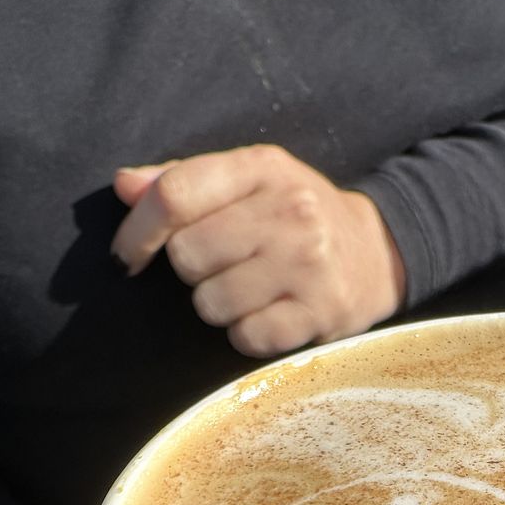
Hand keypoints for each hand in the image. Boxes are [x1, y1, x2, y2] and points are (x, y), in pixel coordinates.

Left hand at [111, 146, 405, 357]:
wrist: (379, 254)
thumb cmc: (295, 217)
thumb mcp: (249, 182)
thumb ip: (184, 181)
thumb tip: (124, 185)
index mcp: (263, 168)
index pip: (175, 195)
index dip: (137, 231)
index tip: (128, 256)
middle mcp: (290, 212)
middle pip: (187, 256)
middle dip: (193, 271)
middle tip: (224, 267)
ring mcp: (308, 265)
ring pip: (212, 303)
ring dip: (219, 305)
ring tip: (249, 291)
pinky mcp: (321, 313)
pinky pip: (247, 337)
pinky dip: (247, 333)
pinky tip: (268, 316)